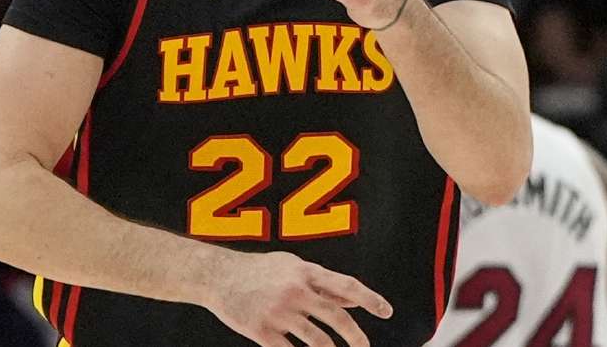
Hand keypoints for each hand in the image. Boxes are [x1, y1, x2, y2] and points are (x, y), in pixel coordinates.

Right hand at [205, 250, 391, 346]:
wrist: (218, 276)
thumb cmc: (259, 270)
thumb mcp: (292, 268)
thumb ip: (322, 283)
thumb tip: (352, 300)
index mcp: (306, 272)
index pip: (346, 285)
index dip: (370, 299)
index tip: (388, 311)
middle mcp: (295, 291)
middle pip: (336, 318)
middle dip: (356, 337)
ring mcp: (278, 312)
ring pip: (317, 341)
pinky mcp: (262, 331)